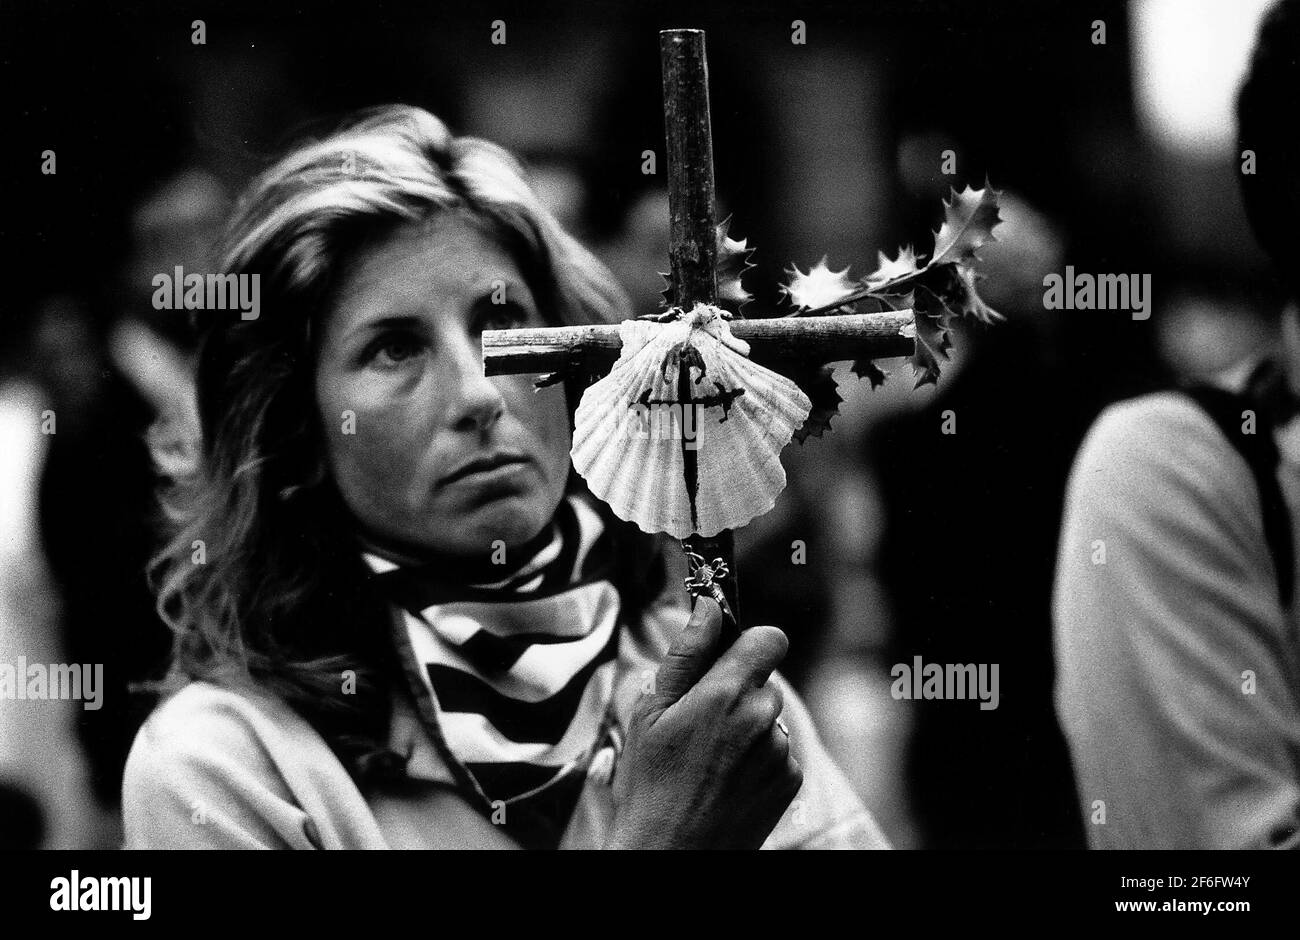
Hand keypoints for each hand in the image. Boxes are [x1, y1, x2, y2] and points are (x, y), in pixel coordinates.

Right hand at [606, 597, 802, 848]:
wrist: (673, 853)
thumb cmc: (650, 783)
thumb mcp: (650, 712)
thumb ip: (686, 654)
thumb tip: (709, 607)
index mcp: (726, 694)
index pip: (769, 638)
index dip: (750, 642)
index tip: (729, 657)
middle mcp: (762, 718)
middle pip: (764, 680)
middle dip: (738, 690)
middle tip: (700, 721)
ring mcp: (780, 751)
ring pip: (769, 716)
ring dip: (748, 726)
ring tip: (709, 759)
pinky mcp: (791, 780)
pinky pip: (779, 750)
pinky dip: (759, 758)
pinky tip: (727, 779)